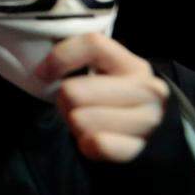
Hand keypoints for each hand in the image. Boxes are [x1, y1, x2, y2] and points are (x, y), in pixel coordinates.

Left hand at [36, 33, 169, 162]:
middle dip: (64, 102)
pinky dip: (87, 146)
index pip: (93, 44)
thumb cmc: (117, 107)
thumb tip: (45, 68)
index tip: (43, 74)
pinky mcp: (141, 150)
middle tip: (75, 108)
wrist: (151, 144)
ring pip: (80, 119)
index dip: (60, 57)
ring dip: (75, 126)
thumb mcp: (108, 78)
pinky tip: (97, 142)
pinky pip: (95, 144)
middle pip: (74, 91)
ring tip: (89, 124)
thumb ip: (85, 63)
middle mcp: (148, 90)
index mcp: (134, 66)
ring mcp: (149, 121)